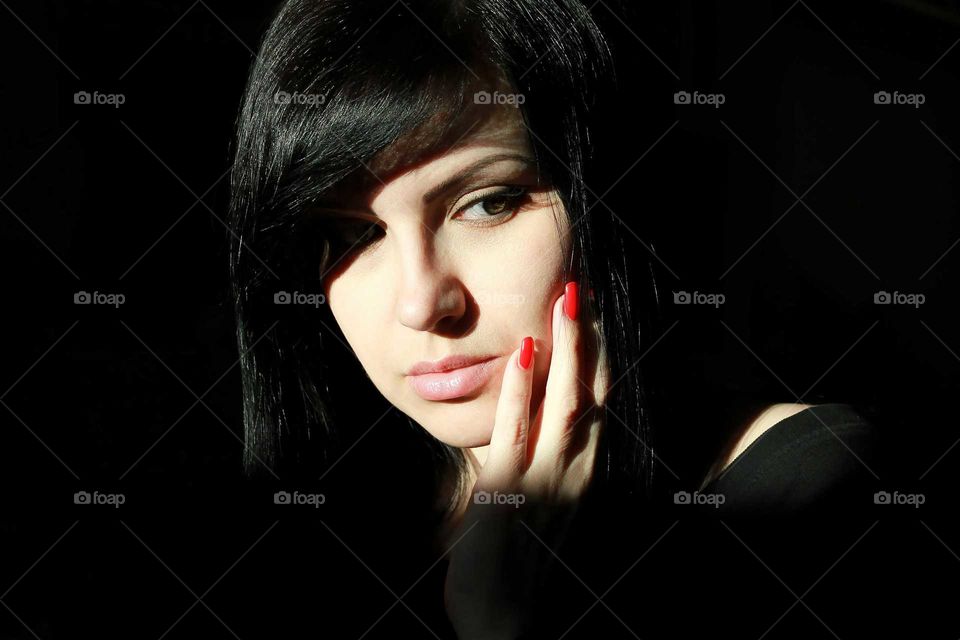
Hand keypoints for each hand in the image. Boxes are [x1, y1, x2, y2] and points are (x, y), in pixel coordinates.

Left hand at [443, 282, 609, 638]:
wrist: (502, 620)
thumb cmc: (509, 560)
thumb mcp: (523, 499)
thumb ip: (523, 457)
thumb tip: (514, 414)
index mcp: (578, 474)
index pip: (594, 403)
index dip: (594, 356)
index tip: (588, 312)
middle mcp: (573, 476)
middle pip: (589, 395)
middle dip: (586, 341)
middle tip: (579, 289)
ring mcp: (546, 486)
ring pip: (563, 407)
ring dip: (564, 351)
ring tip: (563, 303)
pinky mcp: (509, 498)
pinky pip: (517, 437)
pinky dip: (520, 393)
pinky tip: (521, 356)